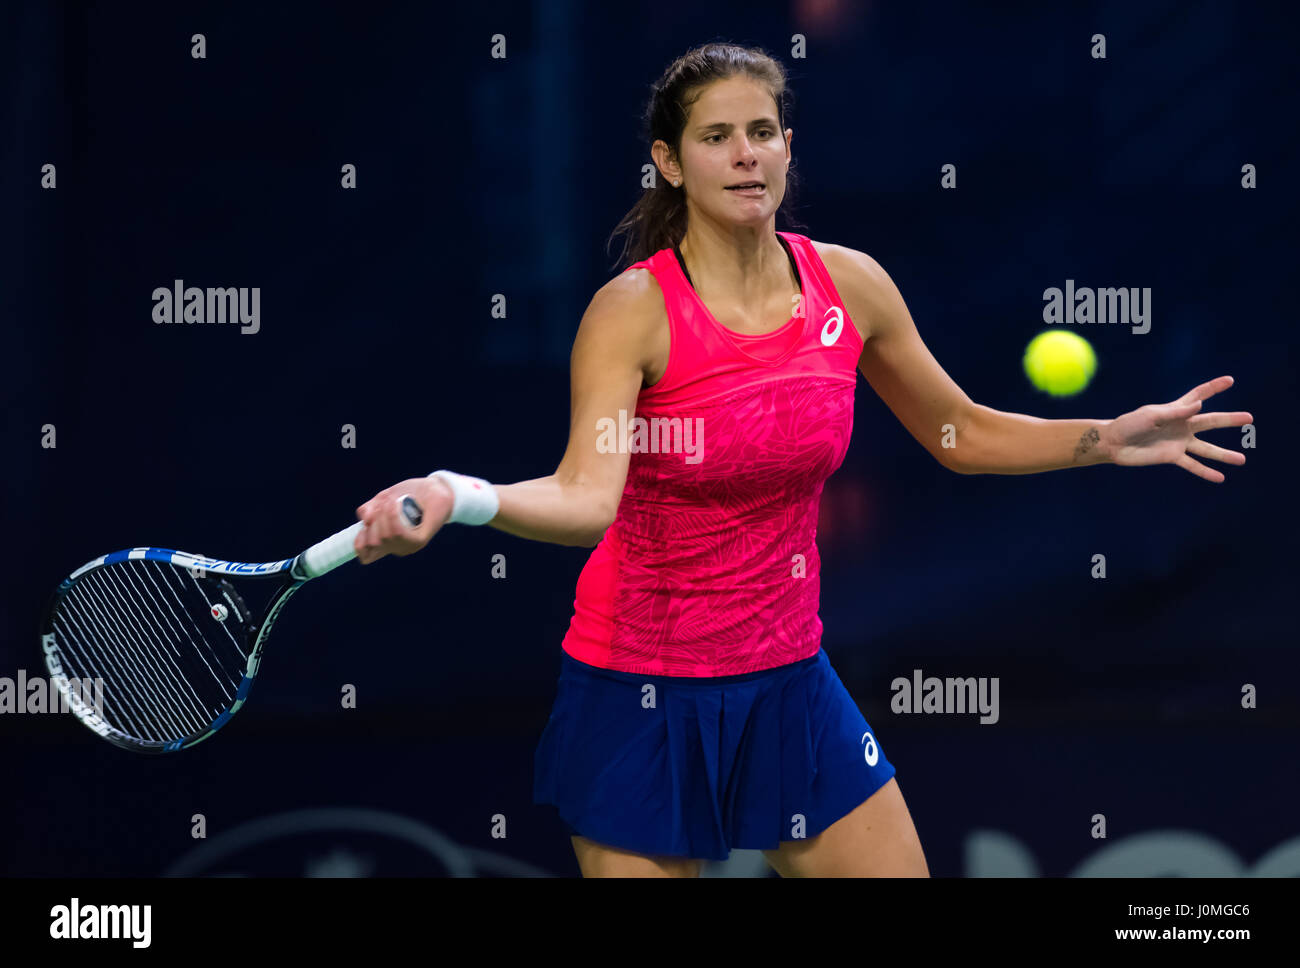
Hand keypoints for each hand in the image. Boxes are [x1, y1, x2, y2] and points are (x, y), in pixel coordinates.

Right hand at [353, 475, 454, 563]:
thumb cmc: (410, 494)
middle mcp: (397, 547)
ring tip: (391, 501)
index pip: (366, 556)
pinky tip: (395, 504)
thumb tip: (364, 520)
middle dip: (373, 519)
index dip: (359, 544)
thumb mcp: (383, 499)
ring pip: (384, 537)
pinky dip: (393, 517)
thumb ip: (370, 510)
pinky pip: (398, 533)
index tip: (363, 525)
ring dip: (383, 515)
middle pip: (372, 542)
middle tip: (382, 504)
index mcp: (387, 541)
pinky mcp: (420, 541)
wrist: (435, 487)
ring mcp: (409, 546)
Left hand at [1099, 375, 1252, 482]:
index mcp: (1176, 410)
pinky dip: (1205, 472)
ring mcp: (1179, 442)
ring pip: (1206, 449)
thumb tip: (1199, 405)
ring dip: (1223, 455)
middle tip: (1249, 418)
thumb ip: (1175, 412)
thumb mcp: (1151, 415)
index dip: (1213, 387)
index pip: (1198, 395)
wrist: (1114, 443)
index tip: (1230, 380)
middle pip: (1211, 421)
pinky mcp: (1172, 457)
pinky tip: (1220, 478)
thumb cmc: (1129, 424)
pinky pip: (1192, 465)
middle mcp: (1182, 426)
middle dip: (1230, 419)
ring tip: (1242, 460)